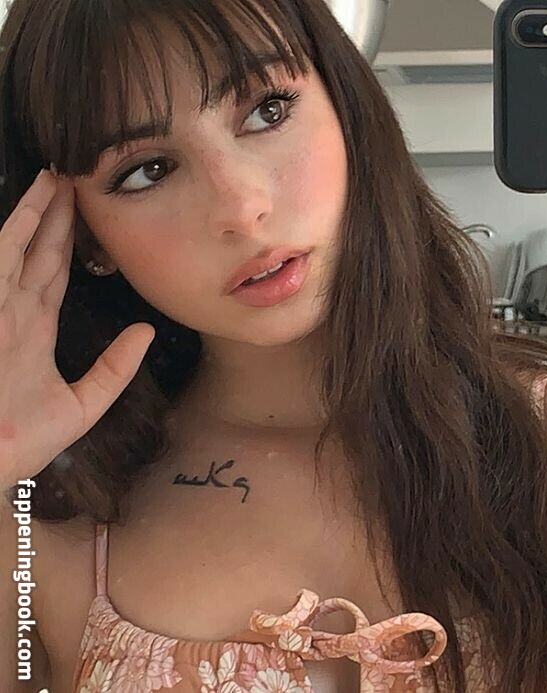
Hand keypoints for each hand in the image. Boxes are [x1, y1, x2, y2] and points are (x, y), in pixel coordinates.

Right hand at [0, 170, 154, 491]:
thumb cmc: (18, 442)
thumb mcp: (82, 403)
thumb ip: (114, 368)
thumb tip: (146, 331)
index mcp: (34, 330)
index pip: (54, 274)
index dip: (67, 242)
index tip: (83, 214)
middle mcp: (13, 310)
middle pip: (37, 252)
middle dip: (54, 216)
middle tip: (72, 179)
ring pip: (15, 246)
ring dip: (33, 212)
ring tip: (54, 178)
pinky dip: (10, 232)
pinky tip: (29, 204)